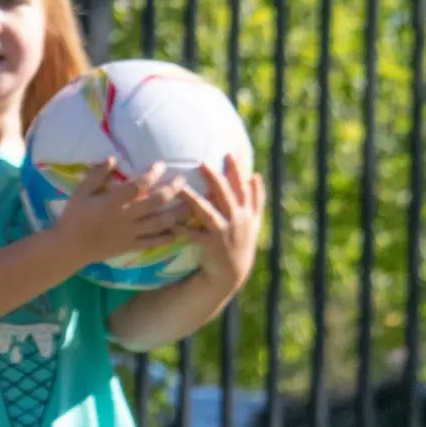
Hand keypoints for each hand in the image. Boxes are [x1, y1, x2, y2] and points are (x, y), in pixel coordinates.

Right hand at [51, 161, 188, 272]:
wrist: (69, 248)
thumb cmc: (74, 217)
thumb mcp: (80, 192)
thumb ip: (97, 175)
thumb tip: (113, 158)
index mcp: (113, 202)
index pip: (138, 185)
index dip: (152, 174)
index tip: (161, 165)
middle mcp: (125, 217)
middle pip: (155, 202)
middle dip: (172, 190)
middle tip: (183, 181)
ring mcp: (130, 233)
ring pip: (159, 223)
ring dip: (176, 214)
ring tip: (190, 206)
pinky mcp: (130, 246)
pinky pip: (152, 242)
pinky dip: (166, 238)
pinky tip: (178, 232)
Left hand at [180, 155, 264, 288]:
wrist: (232, 273)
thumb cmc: (240, 242)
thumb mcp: (253, 222)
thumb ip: (255, 199)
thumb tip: (255, 175)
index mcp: (247, 213)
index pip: (244, 188)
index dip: (238, 171)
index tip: (230, 154)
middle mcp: (237, 221)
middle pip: (226, 195)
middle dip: (214, 178)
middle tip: (202, 163)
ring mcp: (224, 233)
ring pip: (207, 212)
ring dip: (192, 199)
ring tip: (179, 187)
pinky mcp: (210, 246)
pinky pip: (193, 235)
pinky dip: (182, 229)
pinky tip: (170, 222)